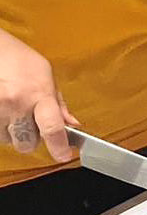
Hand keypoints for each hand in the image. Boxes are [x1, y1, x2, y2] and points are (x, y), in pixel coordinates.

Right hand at [0, 30, 76, 161]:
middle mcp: (16, 104)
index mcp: (38, 94)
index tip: (64, 155)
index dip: (59, 146)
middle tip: (30, 123)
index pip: (53, 127)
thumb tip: (73, 124)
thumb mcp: (46, 75)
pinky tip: (3, 112)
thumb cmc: (19, 59)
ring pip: (7, 141)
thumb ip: (58, 103)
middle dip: (31, 139)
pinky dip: (0, 128)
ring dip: (11, 132)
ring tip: (12, 111)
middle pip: (27, 143)